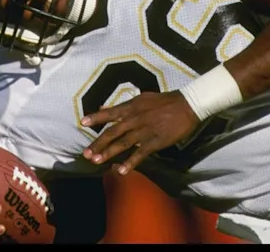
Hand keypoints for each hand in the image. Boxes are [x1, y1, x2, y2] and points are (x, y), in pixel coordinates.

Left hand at [80, 90, 200, 174]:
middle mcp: (135, 118)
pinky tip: (121, 171)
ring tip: (97, 161)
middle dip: (98, 143)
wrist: (187, 105)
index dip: (96, 118)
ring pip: (123, 143)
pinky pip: (140, 153)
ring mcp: (145, 130)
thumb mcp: (143, 98)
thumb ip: (124, 105)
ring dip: (108, 153)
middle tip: (86, 153)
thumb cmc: (166, 101)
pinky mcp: (155, 141)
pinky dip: (130, 162)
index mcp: (133, 106)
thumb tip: (104, 107)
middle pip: (113, 132)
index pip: (110, 113)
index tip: (83, 122)